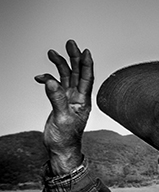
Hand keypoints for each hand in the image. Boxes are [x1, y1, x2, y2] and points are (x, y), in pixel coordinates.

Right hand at [35, 40, 93, 173]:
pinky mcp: (60, 102)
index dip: (87, 64)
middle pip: (77, 73)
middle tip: (70, 43)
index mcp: (83, 101)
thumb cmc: (66, 138)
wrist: (60, 149)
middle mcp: (78, 97)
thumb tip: (51, 81)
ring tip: (51, 52)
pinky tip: (39, 77)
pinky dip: (47, 79)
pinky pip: (54, 85)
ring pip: (66, 76)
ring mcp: (69, 98)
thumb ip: (57, 100)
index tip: (85, 51)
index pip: (87, 78)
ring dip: (60, 64)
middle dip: (74, 57)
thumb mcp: (62, 118)